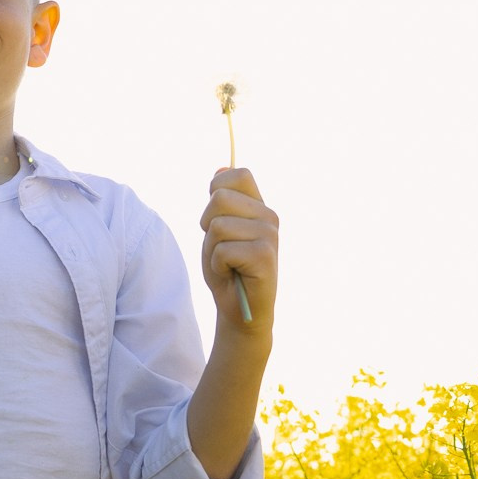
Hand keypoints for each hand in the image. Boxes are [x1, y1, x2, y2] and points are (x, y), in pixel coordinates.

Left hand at [199, 167, 277, 330]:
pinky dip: (218, 265)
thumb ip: (220, 201)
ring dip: (213, 249)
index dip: (216, 190)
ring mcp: (270, 235)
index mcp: (259, 206)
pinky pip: (223, 250)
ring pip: (218, 226)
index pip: (237, 174)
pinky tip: (232, 274)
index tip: (215, 217)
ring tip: (228, 263)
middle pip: (219, 198)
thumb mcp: (217, 230)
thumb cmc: (227, 269)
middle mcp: (269, 216)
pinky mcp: (265, 256)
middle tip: (220, 246)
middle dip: (207, 224)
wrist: (241, 310)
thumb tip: (221, 168)